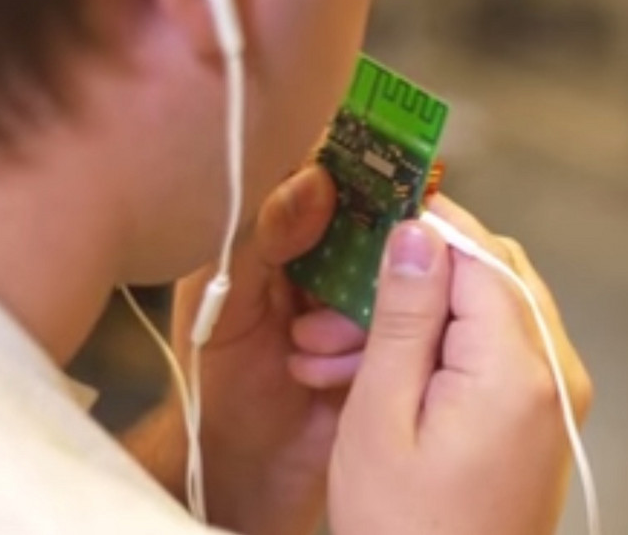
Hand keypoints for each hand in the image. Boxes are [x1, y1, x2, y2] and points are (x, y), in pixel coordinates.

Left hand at [169, 166, 366, 534]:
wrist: (248, 464)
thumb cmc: (219, 379)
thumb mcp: (224, 302)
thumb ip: (261, 237)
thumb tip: (317, 178)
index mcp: (282, 227)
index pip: (324, 169)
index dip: (351, 162)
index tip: (367, 171)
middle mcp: (332, 252)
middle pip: (376, 215)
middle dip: (359, 254)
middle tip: (319, 292)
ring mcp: (366, 293)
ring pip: (395, 270)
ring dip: (353, 313)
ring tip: (305, 347)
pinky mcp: (392, 334)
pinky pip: (409, 319)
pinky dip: (367, 346)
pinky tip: (325, 372)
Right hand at [328, 197, 593, 534]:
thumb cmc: (406, 533)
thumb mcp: (382, 418)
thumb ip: (405, 316)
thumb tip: (417, 233)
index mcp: (521, 368)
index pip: (481, 253)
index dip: (427, 224)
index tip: (375, 211)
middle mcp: (558, 372)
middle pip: (493, 274)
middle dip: (415, 275)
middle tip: (338, 301)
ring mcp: (559, 395)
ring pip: (492, 310)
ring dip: (420, 316)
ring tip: (335, 353)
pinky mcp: (546, 415)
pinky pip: (500, 352)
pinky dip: (444, 348)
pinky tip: (380, 374)